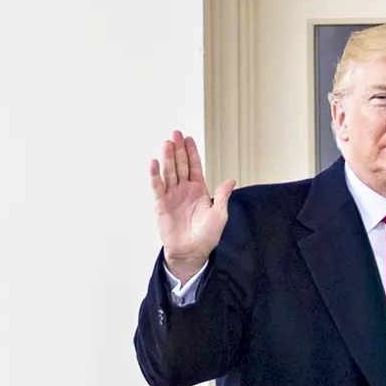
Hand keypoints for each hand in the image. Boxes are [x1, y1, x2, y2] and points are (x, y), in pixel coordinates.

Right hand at [150, 131, 235, 280]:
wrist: (192, 252)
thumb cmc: (207, 236)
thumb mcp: (219, 216)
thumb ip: (222, 197)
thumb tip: (231, 180)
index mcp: (199, 190)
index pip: (195, 167)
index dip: (191, 153)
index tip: (189, 139)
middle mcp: (184, 190)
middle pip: (180, 165)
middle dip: (178, 150)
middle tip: (175, 134)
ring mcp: (172, 195)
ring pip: (169, 172)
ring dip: (167, 158)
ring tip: (167, 143)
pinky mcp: (161, 204)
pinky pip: (157, 187)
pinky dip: (155, 175)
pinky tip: (154, 163)